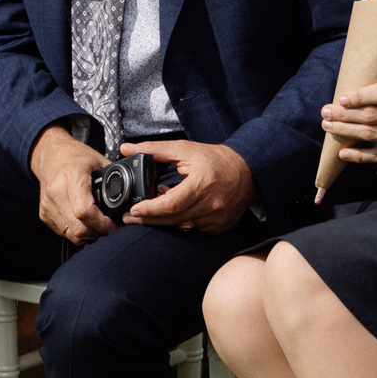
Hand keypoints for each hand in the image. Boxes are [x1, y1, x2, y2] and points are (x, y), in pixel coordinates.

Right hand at [31, 125, 116, 244]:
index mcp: (72, 176)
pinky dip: (76, 232)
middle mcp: (57, 192)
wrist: (49, 153)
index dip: (102, 224)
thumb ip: (114, 178)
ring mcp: (48, 204)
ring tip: (98, 226)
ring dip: (87, 235)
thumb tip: (130, 196)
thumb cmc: (75, 156)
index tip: (112, 225)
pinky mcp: (44, 213)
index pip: (84, 211)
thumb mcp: (98, 160)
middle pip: (78, 228)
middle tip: (109, 229)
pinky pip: (63, 232)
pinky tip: (84, 223)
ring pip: (71, 234)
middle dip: (98, 233)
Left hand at [121, 138, 257, 232]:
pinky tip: (176, 209)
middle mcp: (211, 204)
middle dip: (148, 219)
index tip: (133, 209)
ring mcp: (216, 219)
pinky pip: (192, 228)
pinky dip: (180, 220)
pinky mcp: (219, 227)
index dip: (150, 209)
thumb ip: (154, 150)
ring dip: (163, 219)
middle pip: (172, 219)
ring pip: (181, 225)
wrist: (249, 171)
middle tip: (130, 216)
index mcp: (202, 183)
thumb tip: (127, 149)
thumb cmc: (217, 160)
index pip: (171, 204)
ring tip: (153, 207)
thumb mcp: (185, 149)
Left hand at [319, 81, 376, 168]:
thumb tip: (366, 86)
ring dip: (346, 130)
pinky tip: (344, 152)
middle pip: (371, 115)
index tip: (343, 96)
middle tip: (325, 111)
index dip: (361, 95)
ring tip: (328, 126)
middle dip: (344, 113)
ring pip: (370, 134)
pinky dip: (359, 155)